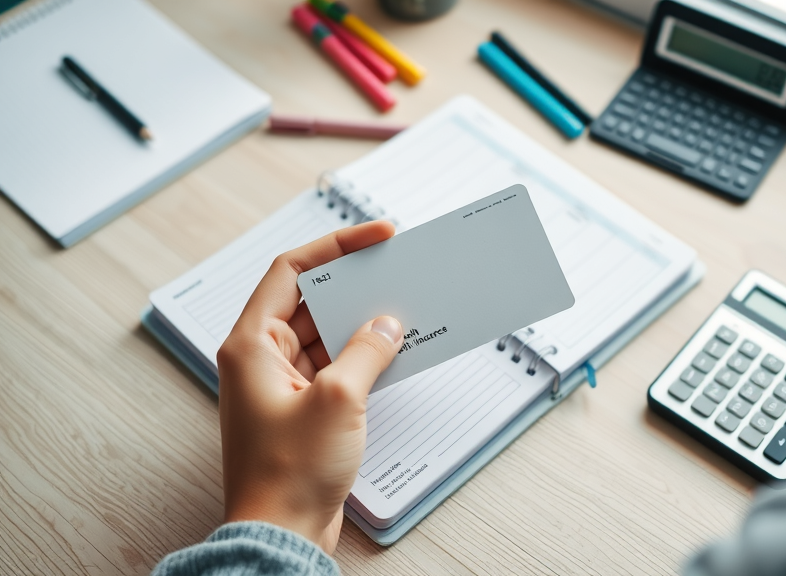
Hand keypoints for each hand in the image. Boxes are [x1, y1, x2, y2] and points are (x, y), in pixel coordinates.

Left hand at [216, 222, 403, 552]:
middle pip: (311, 300)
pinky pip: (335, 365)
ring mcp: (283, 384)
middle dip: (355, 286)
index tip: (376, 236)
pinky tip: (394, 350)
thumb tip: (386, 324)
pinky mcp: (304, 408)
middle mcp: (262, 358)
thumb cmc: (287, 475)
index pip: (291, 271)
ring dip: (362, 323)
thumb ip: (367, 351)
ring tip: (402, 309)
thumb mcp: (338, 400)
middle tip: (395, 269)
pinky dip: (363, 355)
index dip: (336, 247)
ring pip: (327, 333)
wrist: (281, 534)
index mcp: (252, 344)